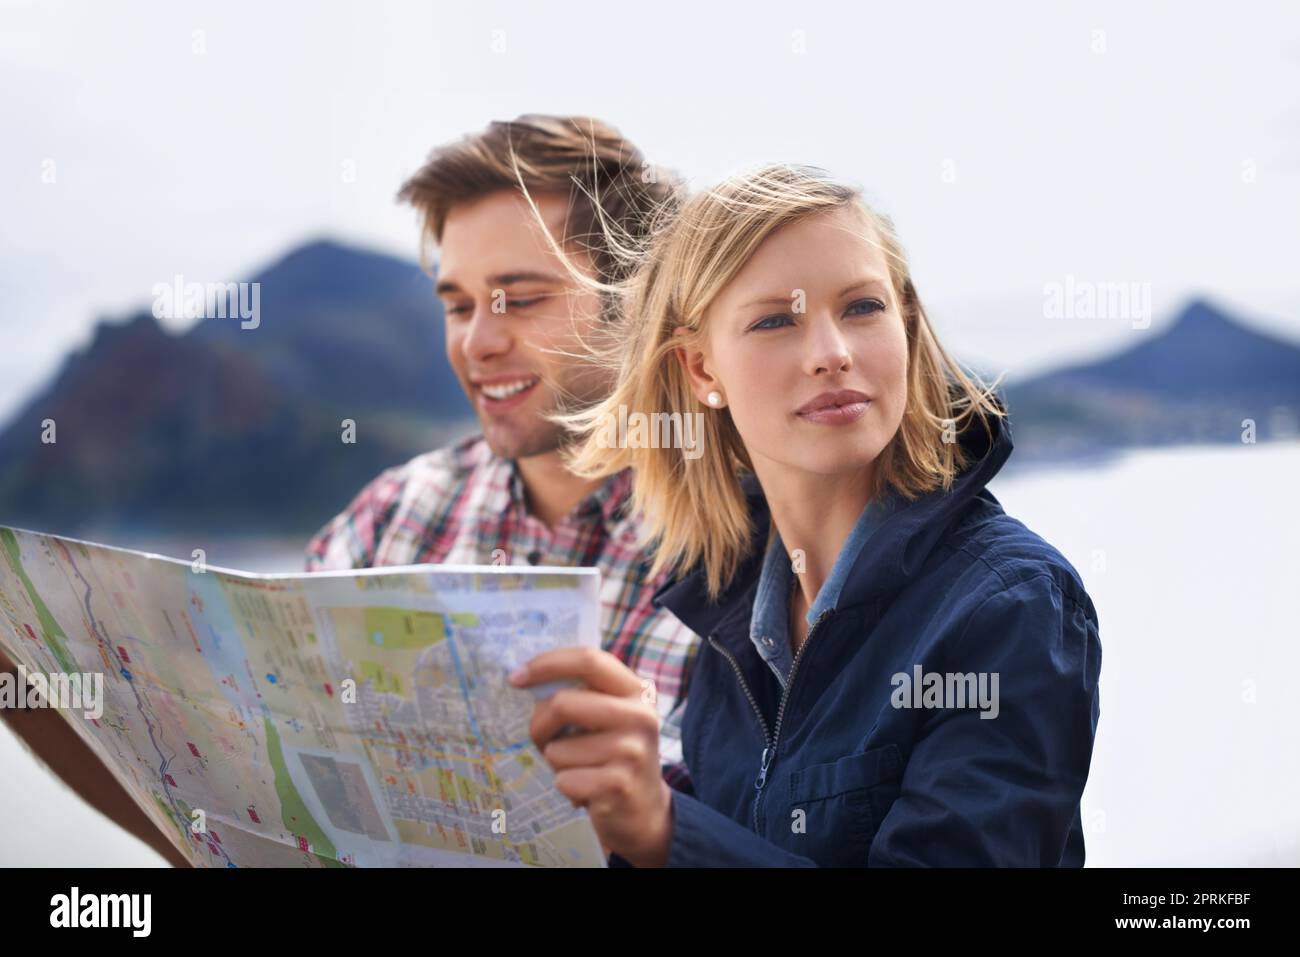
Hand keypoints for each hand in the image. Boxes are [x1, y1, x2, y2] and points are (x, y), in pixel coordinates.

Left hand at [508, 646, 671, 866]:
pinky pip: (564, 779)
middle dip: (539, 723)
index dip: (548, 663)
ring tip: (580, 769)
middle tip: (541, 739)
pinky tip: (587, 790)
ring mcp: (632, 752)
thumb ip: (582, 694)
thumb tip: (524, 678)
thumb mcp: (610, 717)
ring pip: (557, 749)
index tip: (515, 677)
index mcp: (637, 691)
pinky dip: (566, 787)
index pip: (589, 660)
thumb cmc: (613, 755)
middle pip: (563, 703)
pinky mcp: (618, 785)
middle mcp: (640, 717)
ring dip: (557, 762)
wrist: (644, 811)